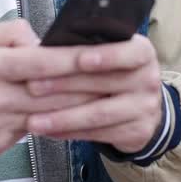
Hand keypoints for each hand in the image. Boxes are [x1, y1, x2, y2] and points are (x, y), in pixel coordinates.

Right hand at [0, 20, 96, 158]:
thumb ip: (9, 34)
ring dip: (77, 108)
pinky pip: (30, 131)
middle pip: (52, 93)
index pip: (40, 63)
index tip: (101, 54)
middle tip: (117, 78)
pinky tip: (66, 115)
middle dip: (88, 86)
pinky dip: (48, 121)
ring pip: (48, 116)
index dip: (73, 59)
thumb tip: (41, 40)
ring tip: (104, 97)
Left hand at [24, 35, 163, 153]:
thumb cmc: (114, 71)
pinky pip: (98, 134)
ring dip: (63, 117)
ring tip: (33, 120)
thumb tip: (47, 47)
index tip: (81, 60)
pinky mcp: (137, 132)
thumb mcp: (110, 51)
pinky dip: (70, 133)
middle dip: (64, 84)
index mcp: (142, 52)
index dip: (106, 56)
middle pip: (104, 83)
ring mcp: (145, 107)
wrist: (143, 105)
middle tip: (32, 87)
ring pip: (99, 114)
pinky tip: (48, 131)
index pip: (129, 52)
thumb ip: (87, 47)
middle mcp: (148, 79)